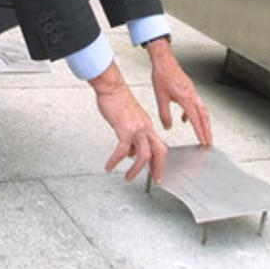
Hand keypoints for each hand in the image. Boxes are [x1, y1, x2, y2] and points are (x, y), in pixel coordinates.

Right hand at [91, 63, 167, 182]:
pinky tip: (109, 166)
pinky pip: (122, 152)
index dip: (160, 161)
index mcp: (148, 125)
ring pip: (144, 155)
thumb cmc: (118, 100)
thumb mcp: (129, 120)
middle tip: (155, 180)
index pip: (159, 146)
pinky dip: (115, 161)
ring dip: (137, 170)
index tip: (157, 172)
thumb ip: (132, 136)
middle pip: (160, 151)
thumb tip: (131, 152)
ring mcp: (137, 129)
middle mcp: (145, 128)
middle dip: (158, 168)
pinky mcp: (125, 130)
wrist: (112, 88)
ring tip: (128, 177)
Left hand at [148, 38, 212, 145]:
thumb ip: (164, 114)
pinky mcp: (190, 89)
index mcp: (186, 98)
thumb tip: (167, 126)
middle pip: (204, 116)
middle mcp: (192, 95)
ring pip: (203, 110)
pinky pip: (196, 104)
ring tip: (204, 133)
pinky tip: (186, 118)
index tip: (203, 142)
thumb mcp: (160, 98)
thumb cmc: (162, 75)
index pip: (195, 119)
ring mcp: (192, 92)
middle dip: (208, 130)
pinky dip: (195, 113)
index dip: (200, 132)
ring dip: (204, 123)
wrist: (164, 61)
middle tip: (209, 142)